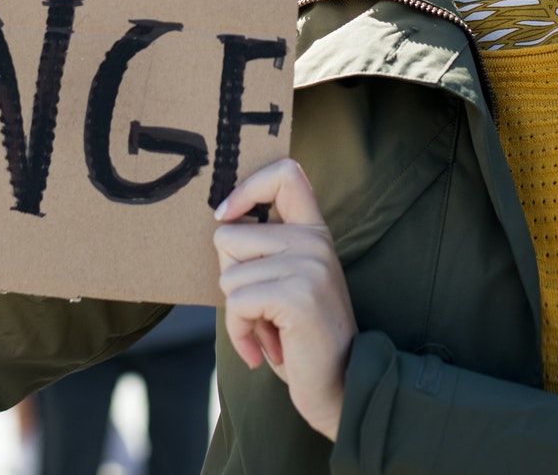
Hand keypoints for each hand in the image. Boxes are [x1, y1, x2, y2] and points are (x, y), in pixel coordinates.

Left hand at [213, 158, 355, 441]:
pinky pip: (235, 303)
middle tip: (263, 309)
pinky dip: (239, 332)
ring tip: (270, 328)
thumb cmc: (300, 335)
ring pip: (227, 275)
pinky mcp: (297, 295)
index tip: (226, 215)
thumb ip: (263, 248)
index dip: (246, 187)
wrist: (339, 384)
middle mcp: (314, 241)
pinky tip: (262, 348)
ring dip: (238, 313)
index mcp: (313, 231)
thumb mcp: (288, 279)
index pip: (285, 174)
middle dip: (231, 279)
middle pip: (228, 236)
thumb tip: (219, 222)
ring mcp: (309, 265)